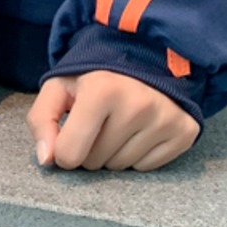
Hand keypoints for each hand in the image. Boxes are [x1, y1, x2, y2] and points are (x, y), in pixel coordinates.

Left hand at [26, 70, 199, 171]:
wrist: (143, 58)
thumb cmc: (93, 77)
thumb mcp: (58, 88)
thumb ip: (41, 121)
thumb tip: (46, 160)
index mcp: (102, 90)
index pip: (70, 153)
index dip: (62, 150)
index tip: (67, 135)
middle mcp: (138, 104)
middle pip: (94, 162)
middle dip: (88, 149)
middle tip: (95, 124)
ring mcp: (165, 118)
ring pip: (120, 167)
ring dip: (111, 154)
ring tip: (115, 125)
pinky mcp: (184, 130)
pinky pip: (147, 167)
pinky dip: (136, 156)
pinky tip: (137, 131)